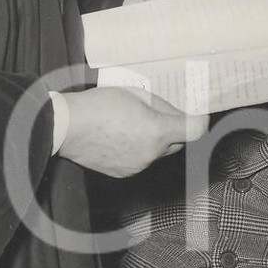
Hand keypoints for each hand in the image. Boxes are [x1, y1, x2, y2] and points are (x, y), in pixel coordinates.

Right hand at [58, 86, 207, 177]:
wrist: (66, 127)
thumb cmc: (98, 105)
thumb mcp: (136, 95)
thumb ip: (162, 106)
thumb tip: (177, 115)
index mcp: (157, 131)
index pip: (195, 131)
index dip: (201, 122)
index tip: (200, 117)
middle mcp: (151, 154)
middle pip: (176, 143)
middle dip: (173, 130)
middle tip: (158, 116)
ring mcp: (138, 166)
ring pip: (156, 153)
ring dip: (152, 141)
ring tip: (129, 125)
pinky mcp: (124, 173)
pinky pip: (140, 161)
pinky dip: (137, 151)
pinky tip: (119, 138)